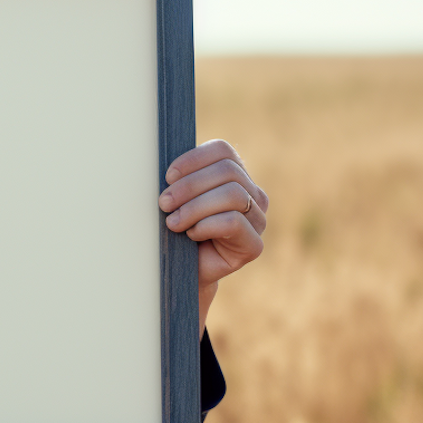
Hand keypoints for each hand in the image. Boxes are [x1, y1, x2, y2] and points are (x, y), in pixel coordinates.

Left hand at [158, 139, 266, 332]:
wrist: (182, 271)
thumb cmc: (177, 229)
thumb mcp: (177, 198)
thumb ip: (179, 179)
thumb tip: (167, 170)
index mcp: (235, 175)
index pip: (223, 151)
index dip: (193, 159)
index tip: (168, 176)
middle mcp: (253, 195)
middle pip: (228, 171)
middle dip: (189, 186)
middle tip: (164, 203)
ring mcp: (258, 220)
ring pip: (233, 195)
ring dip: (195, 207)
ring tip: (173, 222)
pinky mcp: (254, 245)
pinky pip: (233, 222)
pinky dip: (206, 226)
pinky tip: (191, 234)